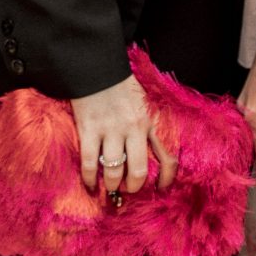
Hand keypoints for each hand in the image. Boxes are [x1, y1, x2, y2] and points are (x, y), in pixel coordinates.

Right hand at [71, 74, 174, 195]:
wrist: (96, 66)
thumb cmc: (120, 85)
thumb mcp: (144, 102)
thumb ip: (149, 123)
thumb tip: (151, 150)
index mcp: (150, 121)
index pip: (167, 157)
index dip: (167, 179)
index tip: (161, 189)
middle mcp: (133, 128)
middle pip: (138, 171)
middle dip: (133, 186)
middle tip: (127, 189)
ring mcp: (110, 129)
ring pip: (114, 171)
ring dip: (111, 184)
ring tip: (109, 186)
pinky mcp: (89, 129)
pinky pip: (89, 163)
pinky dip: (89, 179)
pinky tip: (90, 184)